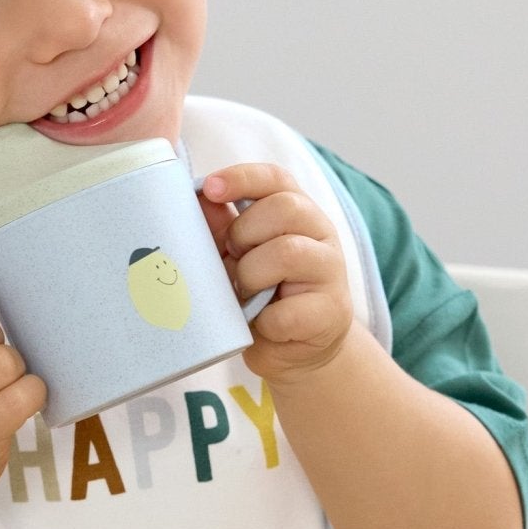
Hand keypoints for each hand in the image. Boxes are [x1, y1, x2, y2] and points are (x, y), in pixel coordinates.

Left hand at [199, 165, 352, 381]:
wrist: (296, 351)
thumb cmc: (263, 297)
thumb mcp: (238, 257)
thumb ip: (221, 227)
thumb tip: (197, 197)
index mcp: (298, 213)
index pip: (276, 179)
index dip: (242, 177)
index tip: (208, 187)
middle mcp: (321, 234)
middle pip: (285, 208)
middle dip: (245, 233)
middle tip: (233, 259)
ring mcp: (330, 271)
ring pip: (287, 252)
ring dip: (252, 275)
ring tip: (246, 294)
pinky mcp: (330, 312)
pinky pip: (285, 310)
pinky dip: (263, 320)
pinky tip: (262, 324)